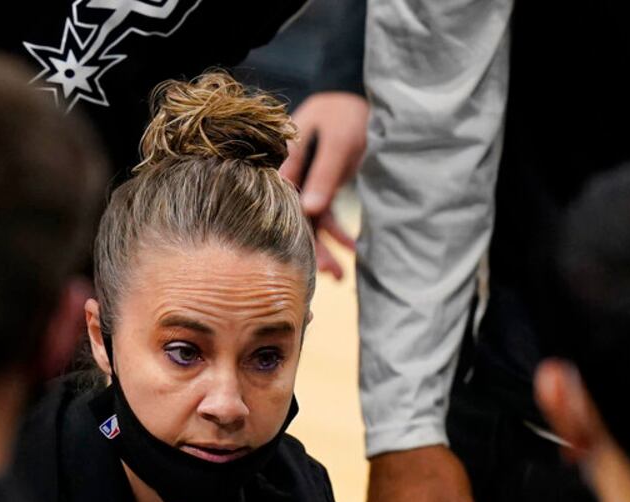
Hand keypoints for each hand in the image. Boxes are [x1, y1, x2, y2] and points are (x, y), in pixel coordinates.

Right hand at [280, 92, 368, 279]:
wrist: (355, 97)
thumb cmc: (343, 113)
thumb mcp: (338, 142)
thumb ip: (324, 174)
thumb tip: (310, 211)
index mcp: (279, 163)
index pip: (274, 205)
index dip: (281, 235)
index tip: (295, 262)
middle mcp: (286, 177)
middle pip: (291, 219)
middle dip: (309, 250)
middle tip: (327, 275)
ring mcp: (303, 184)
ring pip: (309, 223)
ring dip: (325, 248)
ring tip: (340, 277)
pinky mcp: (319, 187)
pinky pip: (325, 216)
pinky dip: (338, 232)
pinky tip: (353, 248)